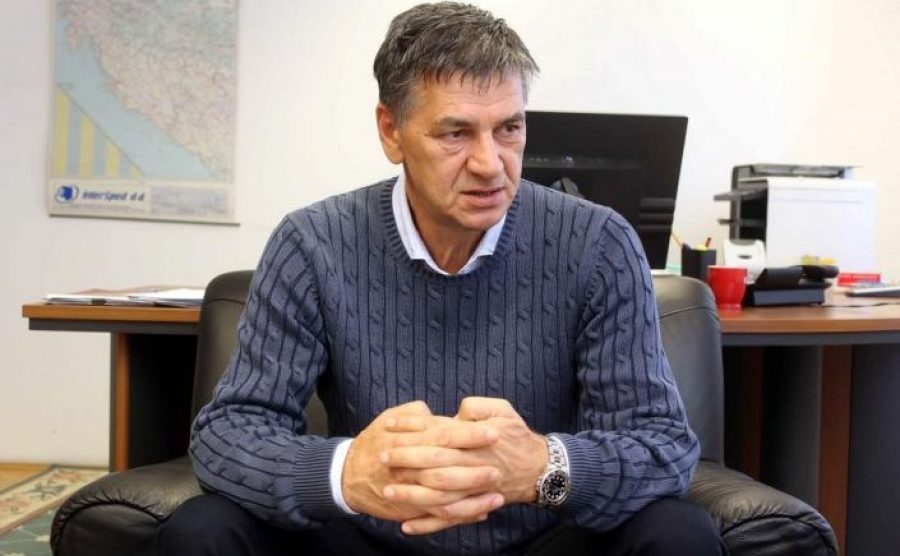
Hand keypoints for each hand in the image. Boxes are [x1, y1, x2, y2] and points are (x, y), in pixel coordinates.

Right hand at [341, 401, 502, 523]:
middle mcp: (411, 466)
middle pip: (447, 467)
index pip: (445, 434)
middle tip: (500, 466)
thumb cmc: (374, 442)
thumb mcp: (388, 418)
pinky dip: (462, 516)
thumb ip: (413, 413)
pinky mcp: (412, 509)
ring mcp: (412, 490)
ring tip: (498, 495)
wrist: (347, 475)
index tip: (494, 432)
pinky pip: (439, 516)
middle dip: (475, 468)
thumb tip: (432, 411)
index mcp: (410, 439)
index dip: (470, 434)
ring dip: (473, 497)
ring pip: (446, 497)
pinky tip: (482, 512)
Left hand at [384, 397, 547, 533]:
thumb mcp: (503, 410)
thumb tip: (457, 410)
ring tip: (387, 491)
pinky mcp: (473, 507)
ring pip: (438, 497)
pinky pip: (448, 519)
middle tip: (382, 456)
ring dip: (411, 495)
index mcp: (475, 440)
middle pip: (434, 465)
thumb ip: (478, 406)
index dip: (413, 429)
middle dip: (406, 460)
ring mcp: (472, 490)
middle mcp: (472, 466)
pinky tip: (406, 526)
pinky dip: (427, 525)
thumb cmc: (516, 436)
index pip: (438, 434)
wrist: (538, 468)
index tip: (389, 425)